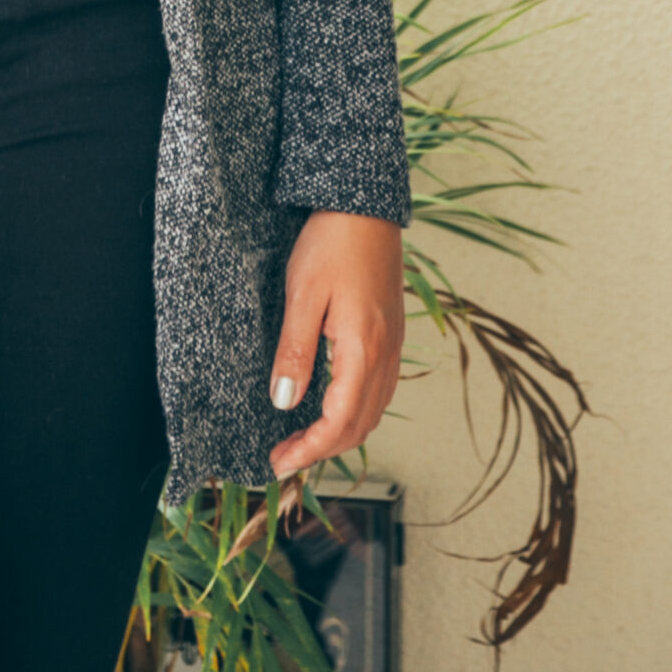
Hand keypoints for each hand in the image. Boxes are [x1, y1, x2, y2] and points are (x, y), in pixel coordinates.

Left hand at [267, 210, 403, 480]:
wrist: (364, 207)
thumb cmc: (332, 243)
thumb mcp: (303, 294)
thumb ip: (295, 351)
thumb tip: (283, 402)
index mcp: (363, 350)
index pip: (339, 422)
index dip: (308, 450)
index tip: (278, 464)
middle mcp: (385, 355)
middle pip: (359, 426)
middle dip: (321, 450)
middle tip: (282, 457)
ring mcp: (392, 346)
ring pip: (372, 412)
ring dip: (339, 435)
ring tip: (301, 440)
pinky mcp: (390, 334)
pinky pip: (378, 391)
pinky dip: (354, 412)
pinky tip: (330, 406)